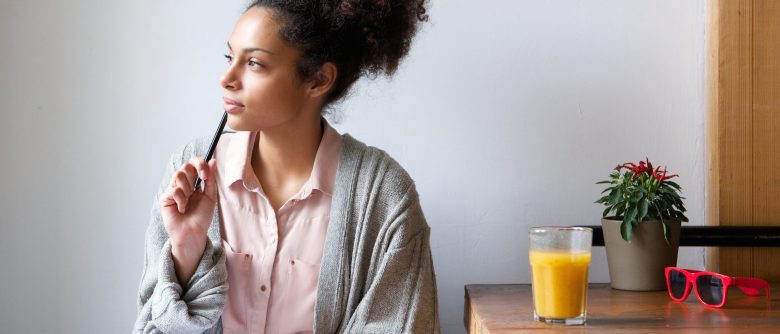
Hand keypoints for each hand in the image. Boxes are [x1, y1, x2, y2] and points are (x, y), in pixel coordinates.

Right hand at [159, 157, 217, 283]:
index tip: (206, 174)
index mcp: (194, 183)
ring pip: (178, 174)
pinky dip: (181, 199)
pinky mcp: (165, 198)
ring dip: (188, 188)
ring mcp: (172, 190)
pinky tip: (182, 209)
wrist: (194, 234)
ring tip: (189, 201)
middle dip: (196, 171)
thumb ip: (211, 179)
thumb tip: (213, 161)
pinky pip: (174, 190)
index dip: (200, 164)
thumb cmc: (201, 218)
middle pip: (185, 165)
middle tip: (201, 182)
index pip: (193, 164)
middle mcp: (182, 184)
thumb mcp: (210, 196)